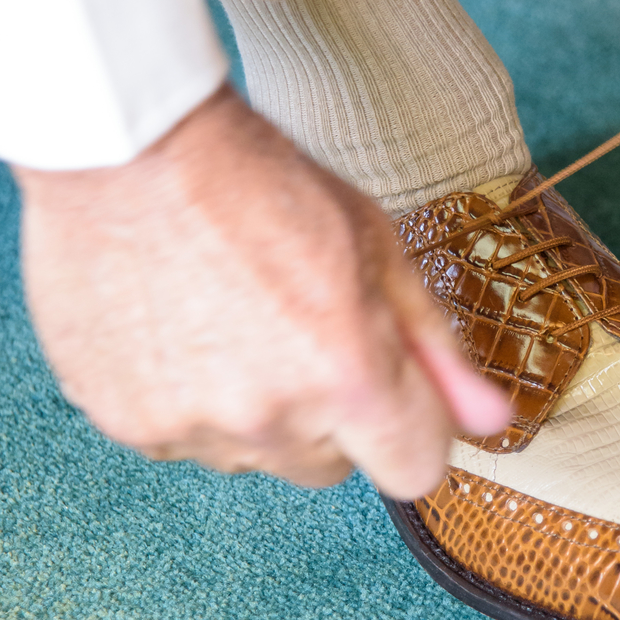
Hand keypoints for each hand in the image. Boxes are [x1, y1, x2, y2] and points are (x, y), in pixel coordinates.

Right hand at [13, 87, 508, 493]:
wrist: (127, 147)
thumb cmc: (260, 183)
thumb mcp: (377, 249)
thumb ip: (437, 348)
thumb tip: (494, 421)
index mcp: (348, 377)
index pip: (415, 471)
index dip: (410, 430)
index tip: (393, 391)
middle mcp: (269, 419)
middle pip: (329, 468)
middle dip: (329, 417)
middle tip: (299, 332)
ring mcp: (190, 427)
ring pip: (253, 456)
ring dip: (255, 411)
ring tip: (228, 319)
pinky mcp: (126, 423)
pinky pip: (183, 441)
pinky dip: (188, 401)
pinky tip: (180, 328)